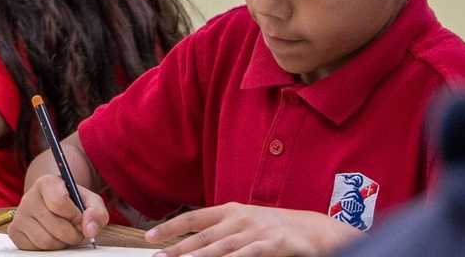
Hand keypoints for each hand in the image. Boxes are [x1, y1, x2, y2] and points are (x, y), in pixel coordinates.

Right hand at [9, 174, 109, 249]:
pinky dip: (49, 248)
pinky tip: (52, 237)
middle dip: (73, 234)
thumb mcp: (90, 201)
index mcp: (46, 183)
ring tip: (65, 234)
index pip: (58, 202)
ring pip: (45, 241)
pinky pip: (36, 249)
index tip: (80, 218)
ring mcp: (19, 216)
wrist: (53, 202)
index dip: (75, 216)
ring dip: (62, 243)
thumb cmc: (73, 201)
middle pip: (55, 227)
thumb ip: (96, 212)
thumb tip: (89, 230)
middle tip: (77, 231)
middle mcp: (28, 197)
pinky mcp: (14, 232)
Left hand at [144, 203, 363, 256]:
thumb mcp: (245, 225)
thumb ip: (220, 232)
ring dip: (200, 256)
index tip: (150, 237)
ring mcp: (256, 231)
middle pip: (203, 236)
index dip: (171, 227)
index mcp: (230, 211)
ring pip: (221, 247)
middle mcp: (240, 219)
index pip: (194, 217)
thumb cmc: (275, 229)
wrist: (313, 230)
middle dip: (178, 249)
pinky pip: (249, 255)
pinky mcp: (273, 244)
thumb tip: (191, 246)